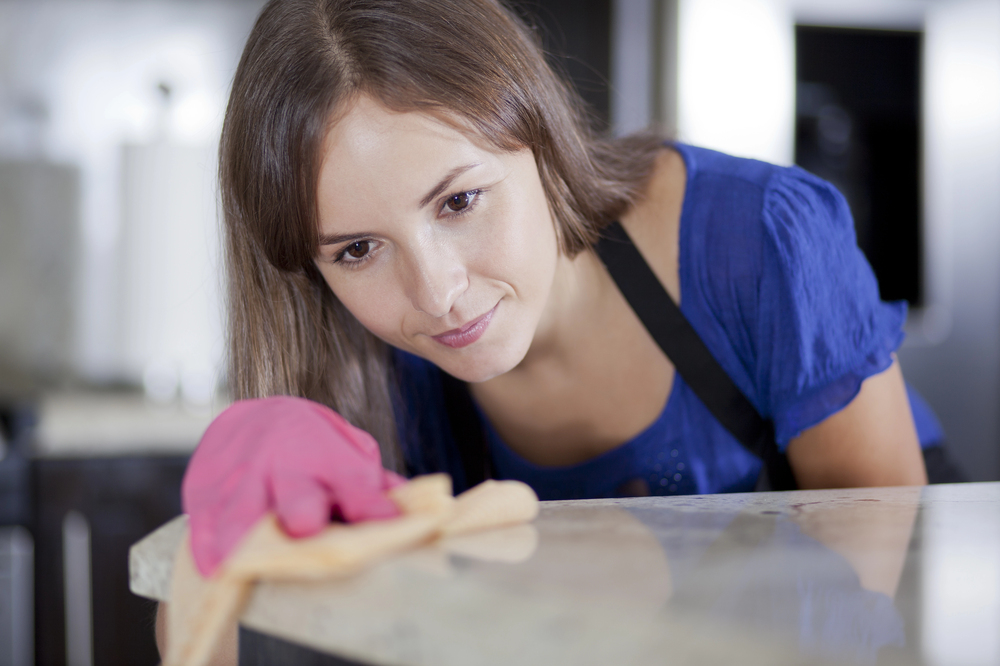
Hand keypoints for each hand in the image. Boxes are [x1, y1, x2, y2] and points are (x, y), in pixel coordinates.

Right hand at [182, 396, 404, 576]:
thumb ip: (375, 486)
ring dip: (243, 538)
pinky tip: (213, 568)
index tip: (391, 524)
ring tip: (244, 565)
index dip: (372, 504)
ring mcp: (243, 477)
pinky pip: (204, 522)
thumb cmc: (312, 451)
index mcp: (327, 456)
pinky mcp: (206, 491)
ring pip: (242, 511)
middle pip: (295, 491)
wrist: (253, 420)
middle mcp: (285, 464)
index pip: (354, 479)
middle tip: (305, 528)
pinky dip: (207, 546)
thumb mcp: (348, 454)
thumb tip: (415, 513)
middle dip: (301, 509)